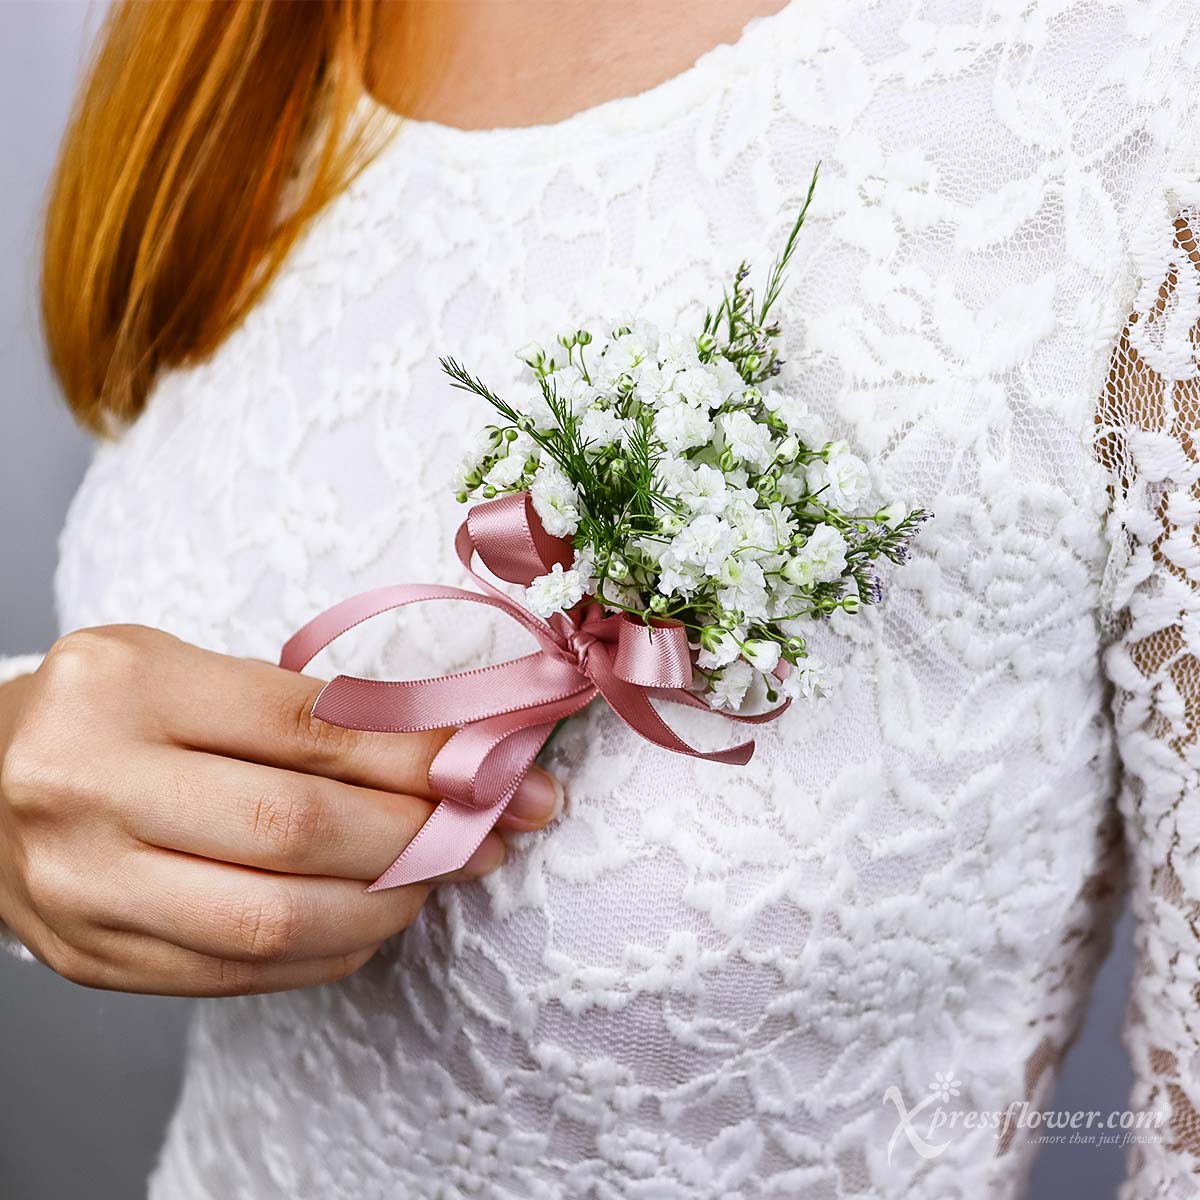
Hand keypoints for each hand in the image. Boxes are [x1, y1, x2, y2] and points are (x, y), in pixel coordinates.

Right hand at [0, 625, 561, 995]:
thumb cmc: (121, 714)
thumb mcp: (201, 674)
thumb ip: (316, 714)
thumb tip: (459, 754)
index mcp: (129, 685)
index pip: (311, 727)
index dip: (420, 756)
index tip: (499, 771)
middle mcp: (90, 783)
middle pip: (297, 831)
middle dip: (419, 837)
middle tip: (487, 832)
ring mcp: (83, 884)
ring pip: (274, 922)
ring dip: (386, 906)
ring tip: (436, 877)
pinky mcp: (93, 958)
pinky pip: (241, 975)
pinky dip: (330, 953)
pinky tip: (369, 920)